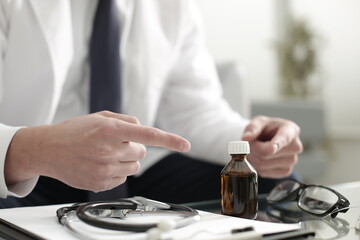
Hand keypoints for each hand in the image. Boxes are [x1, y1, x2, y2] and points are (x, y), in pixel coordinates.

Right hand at [5, 111, 190, 191]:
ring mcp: (105, 169)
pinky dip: (116, 171)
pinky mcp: (101, 184)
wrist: (48, 150)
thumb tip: (142, 129)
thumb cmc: (75, 131)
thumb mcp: (100, 117)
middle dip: (133, 147)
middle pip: (142, 152)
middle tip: (115, 143)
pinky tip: (99, 164)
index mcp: (111, 130)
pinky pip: (123, 178)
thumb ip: (126, 121)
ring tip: (105, 154)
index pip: (148, 135)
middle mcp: (110, 150)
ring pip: (134, 166)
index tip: (186, 145)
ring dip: (126, 160)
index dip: (170, 140)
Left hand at [242, 115, 302, 177]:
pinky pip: (265, 172)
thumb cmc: (266, 128)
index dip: (277, 144)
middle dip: (254, 149)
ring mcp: (292, 160)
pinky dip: (257, 167)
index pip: (285, 138)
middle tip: (251, 143)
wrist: (268, 138)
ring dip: (253, 158)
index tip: (271, 148)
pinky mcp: (286, 171)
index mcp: (291, 130)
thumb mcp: (258, 122)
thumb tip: (246, 137)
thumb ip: (252, 128)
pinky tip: (260, 158)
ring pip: (263, 164)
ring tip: (256, 150)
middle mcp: (295, 146)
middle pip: (267, 153)